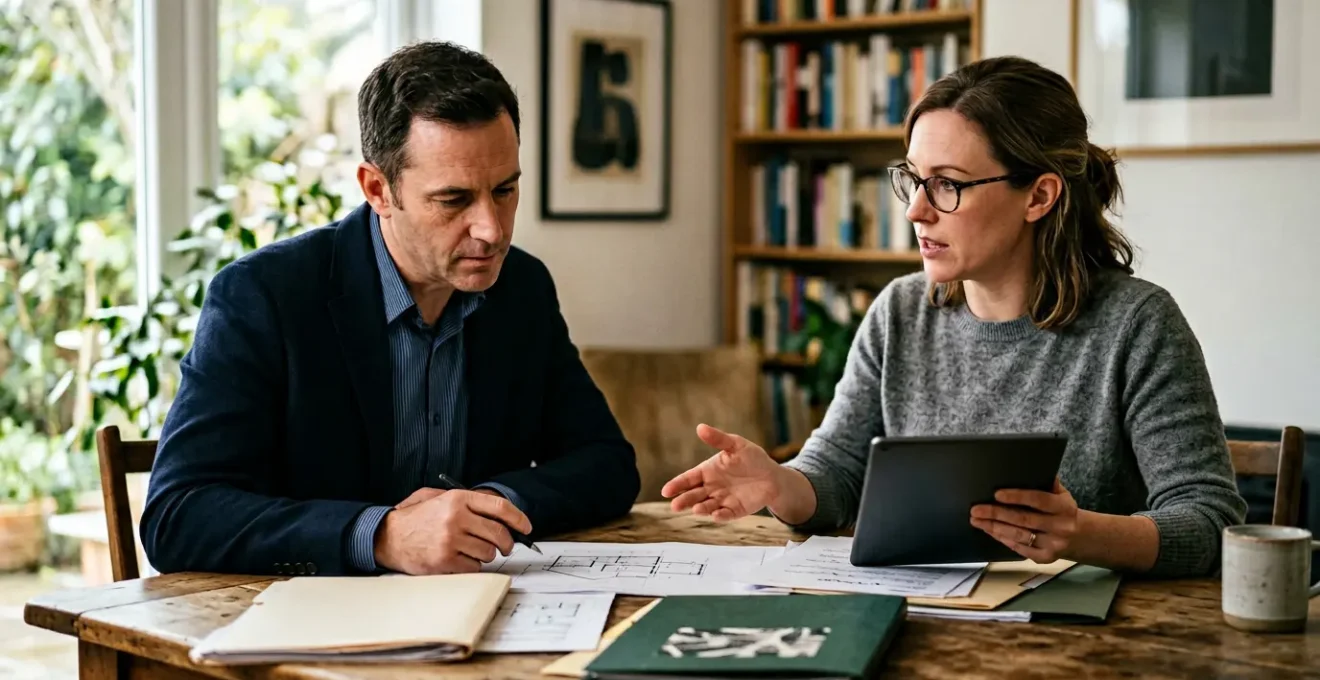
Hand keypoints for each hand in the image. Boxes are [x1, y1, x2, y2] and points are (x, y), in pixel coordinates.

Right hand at [374, 488, 531, 574]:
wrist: (386, 537)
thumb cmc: (414, 518)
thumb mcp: (437, 496)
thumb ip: (466, 500)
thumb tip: (499, 513)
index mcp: (457, 499)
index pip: (500, 507)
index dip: (519, 518)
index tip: (527, 527)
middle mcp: (456, 518)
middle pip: (499, 533)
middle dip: (507, 543)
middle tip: (505, 546)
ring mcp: (450, 541)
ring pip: (488, 553)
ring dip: (486, 555)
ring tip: (472, 550)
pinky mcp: (444, 561)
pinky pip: (474, 567)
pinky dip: (472, 566)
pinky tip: (460, 559)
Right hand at [660, 424, 784, 521]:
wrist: (772, 475)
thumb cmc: (752, 457)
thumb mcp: (735, 445)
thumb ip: (718, 439)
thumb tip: (700, 427)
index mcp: (707, 472)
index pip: (688, 479)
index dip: (676, 485)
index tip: (666, 491)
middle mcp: (711, 488)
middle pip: (693, 495)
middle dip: (684, 500)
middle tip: (675, 506)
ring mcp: (722, 500)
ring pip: (706, 506)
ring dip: (701, 508)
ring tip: (697, 509)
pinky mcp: (735, 510)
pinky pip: (725, 514)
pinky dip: (720, 516)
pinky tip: (716, 515)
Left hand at [970, 478, 1079, 562]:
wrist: (1081, 538)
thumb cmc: (1063, 511)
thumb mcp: (1062, 495)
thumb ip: (1048, 483)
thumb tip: (1031, 468)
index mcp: (1064, 507)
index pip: (1038, 500)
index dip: (1017, 497)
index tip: (996, 494)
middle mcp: (1060, 527)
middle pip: (1024, 520)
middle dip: (996, 514)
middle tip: (976, 509)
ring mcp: (1053, 544)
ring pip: (1019, 535)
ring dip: (995, 528)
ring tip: (977, 520)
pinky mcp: (1045, 557)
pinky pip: (1020, 548)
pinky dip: (1003, 539)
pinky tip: (991, 531)